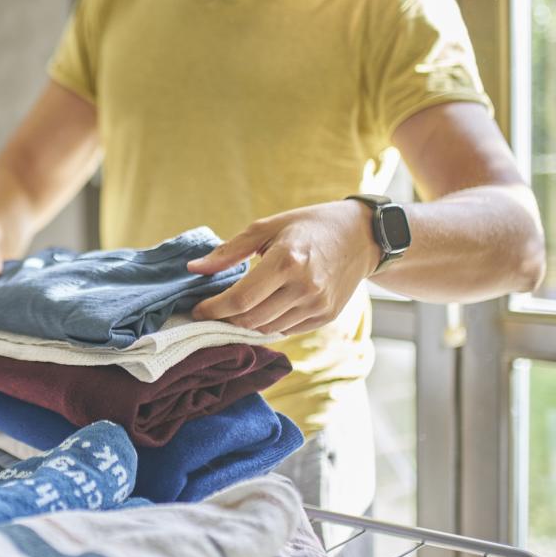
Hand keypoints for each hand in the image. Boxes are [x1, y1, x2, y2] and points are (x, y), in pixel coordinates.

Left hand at [186, 201, 381, 335]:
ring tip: (231, 312)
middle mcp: (304, 287)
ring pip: (267, 330)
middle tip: (210, 312)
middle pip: (251, 320)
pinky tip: (259, 312)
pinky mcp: (325, 316)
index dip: (213, 309)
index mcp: (287, 260)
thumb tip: (194, 268)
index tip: (197, 310)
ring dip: (244, 325)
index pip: (240, 300)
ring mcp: (317, 305)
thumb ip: (229, 251)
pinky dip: (267, 325)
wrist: (361, 237)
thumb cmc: (308, 226)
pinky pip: (286, 330)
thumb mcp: (267, 227)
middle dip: (224, 320)